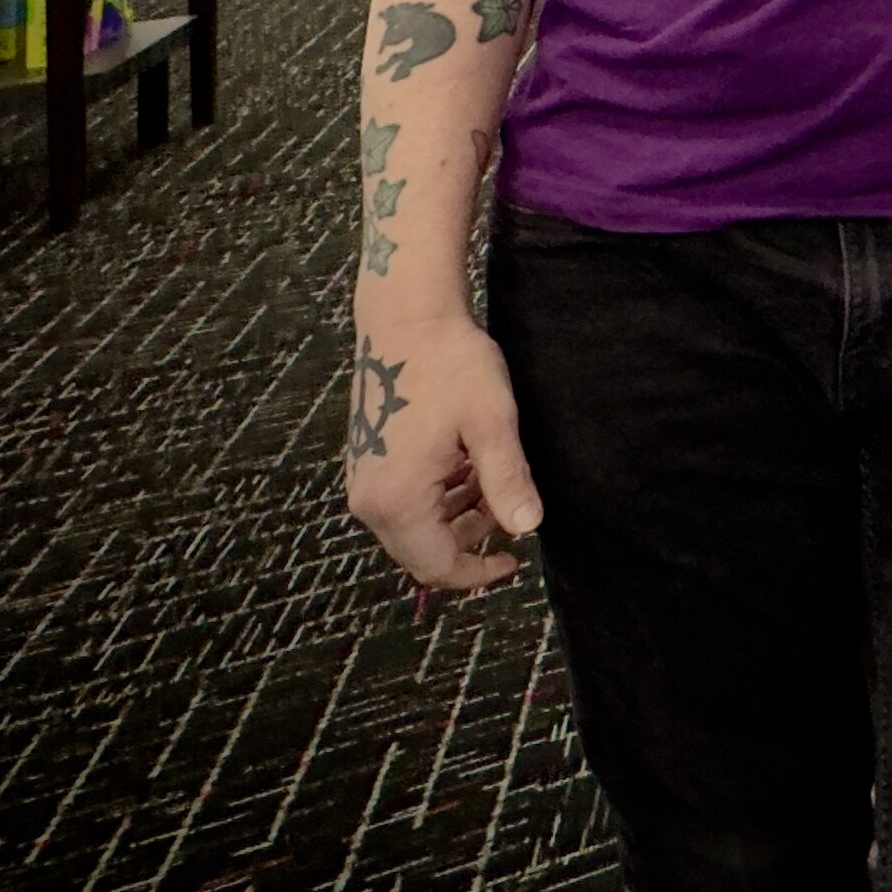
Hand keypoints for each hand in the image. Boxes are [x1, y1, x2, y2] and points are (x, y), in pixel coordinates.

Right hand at [344, 310, 540, 594]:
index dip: (477, 573)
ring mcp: (364, 479)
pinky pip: (404, 500)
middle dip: (468, 543)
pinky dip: (439, 496)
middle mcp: (370, 499)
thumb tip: (527, 529)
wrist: (406, 318)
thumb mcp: (490, 422)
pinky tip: (467, 465)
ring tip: (494, 481)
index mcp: (396, 500)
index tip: (515, 561)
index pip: (435, 567)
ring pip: (414, 525)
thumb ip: (507, 480)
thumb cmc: (450, 365)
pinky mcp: (367, 460)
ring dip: (456, 517)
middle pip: (420, 552)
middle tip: (509, 512)